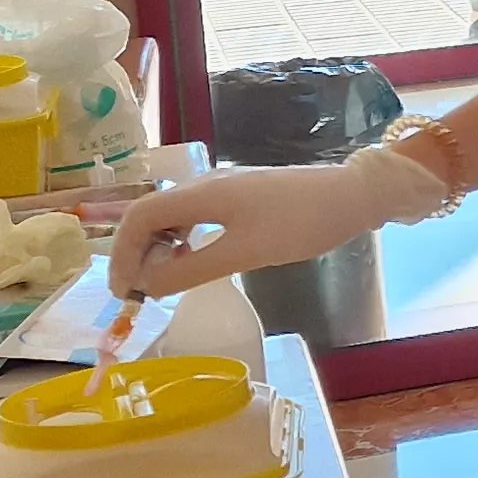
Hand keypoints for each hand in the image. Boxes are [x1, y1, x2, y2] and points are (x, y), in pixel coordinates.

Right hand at [105, 147, 448, 297]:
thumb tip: (147, 286)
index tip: (123, 292)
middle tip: (137, 292)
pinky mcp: (243, 197)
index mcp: (200, 193)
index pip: (139, 217)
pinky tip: (194, 260)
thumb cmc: (302, 223)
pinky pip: (197, 217)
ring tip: (162, 281)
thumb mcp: (245, 253)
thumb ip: (192, 269)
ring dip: (160, 247)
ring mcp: (225, 189)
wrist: (355, 195)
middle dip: (136, 252)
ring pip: (174, 216)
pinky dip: (185, 240)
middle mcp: (205, 185)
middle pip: (151, 215)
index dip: (122, 254)